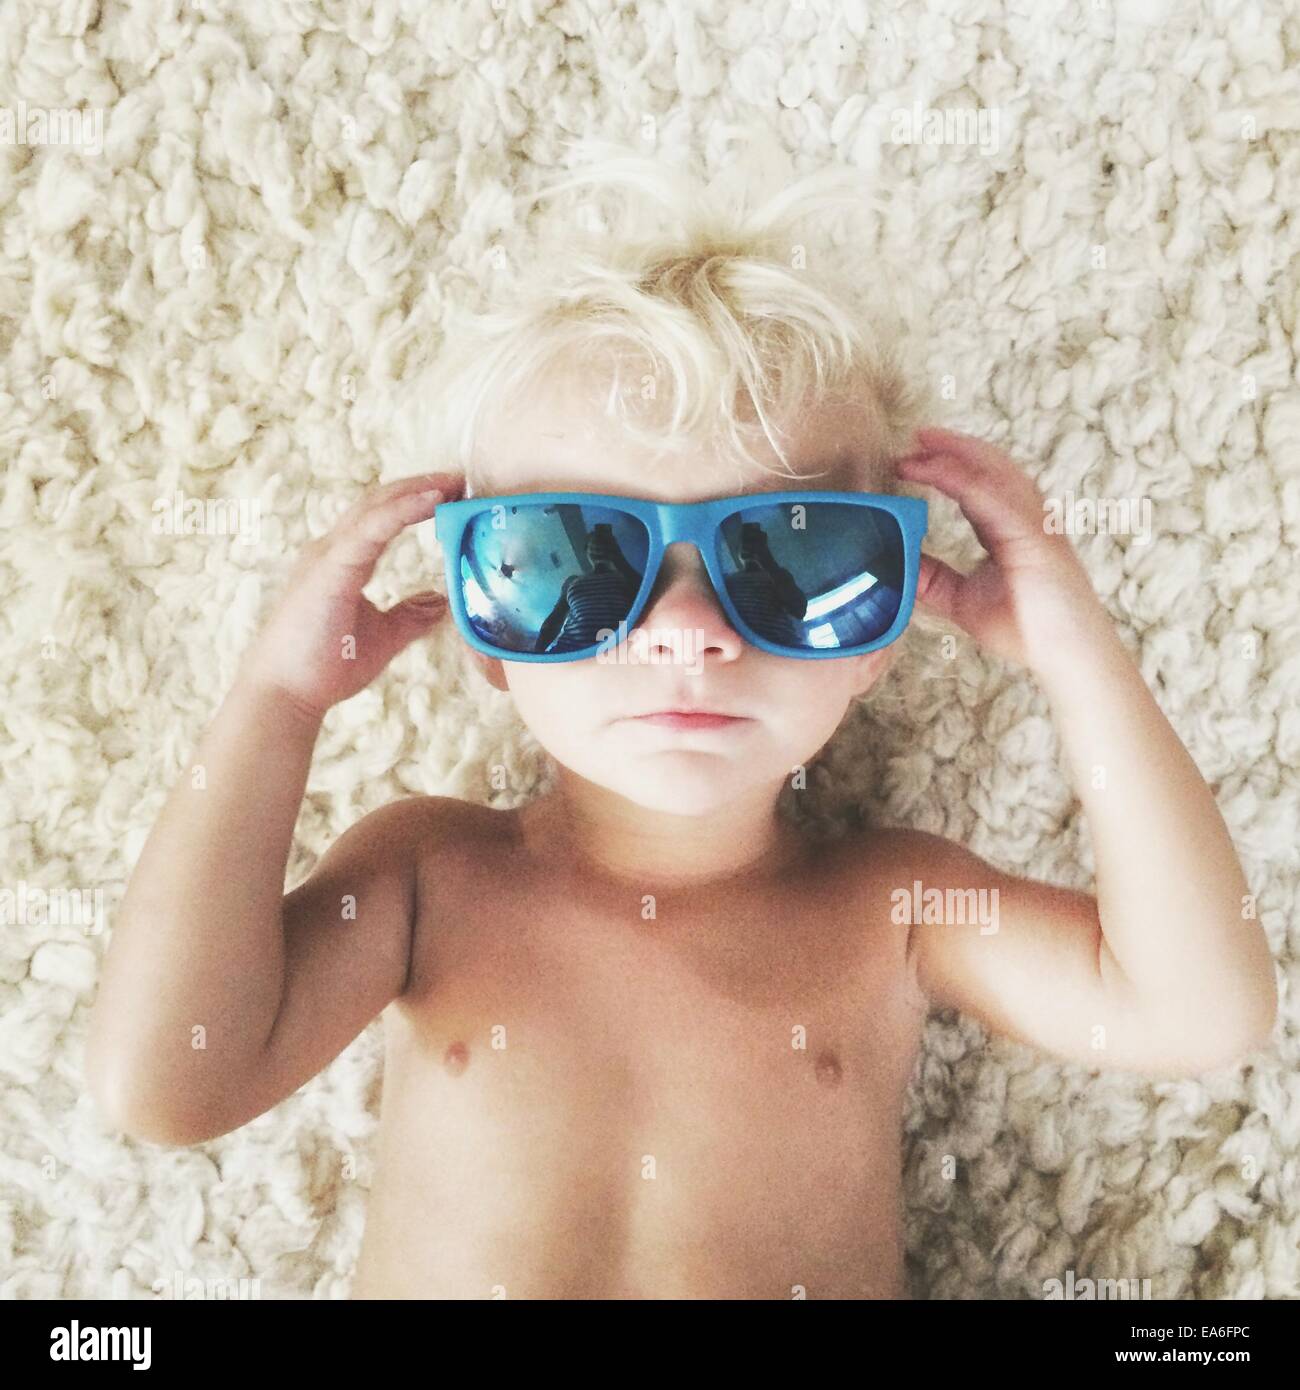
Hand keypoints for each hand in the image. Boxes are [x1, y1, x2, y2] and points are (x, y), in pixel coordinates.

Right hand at [238, 472, 463, 718]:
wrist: (285, 694)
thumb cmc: (325, 666)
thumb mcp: (384, 636)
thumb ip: (409, 616)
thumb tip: (439, 603)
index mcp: (342, 561)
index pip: (381, 517)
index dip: (414, 500)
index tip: (452, 493)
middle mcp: (332, 551)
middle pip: (379, 503)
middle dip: (419, 486)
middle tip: (460, 478)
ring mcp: (328, 557)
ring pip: (374, 509)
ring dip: (414, 491)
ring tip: (451, 482)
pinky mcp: (330, 570)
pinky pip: (369, 530)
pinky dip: (400, 511)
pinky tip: (430, 500)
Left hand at [896, 427, 1109, 670]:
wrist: (1065, 656)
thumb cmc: (1026, 630)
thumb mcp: (963, 600)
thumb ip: (935, 580)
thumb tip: (899, 565)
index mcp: (1010, 530)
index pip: (977, 487)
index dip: (946, 469)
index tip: (911, 460)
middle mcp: (1025, 519)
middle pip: (990, 468)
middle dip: (952, 448)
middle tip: (915, 437)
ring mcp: (1034, 525)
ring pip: (996, 473)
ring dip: (958, 455)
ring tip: (925, 443)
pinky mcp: (1036, 537)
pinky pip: (998, 500)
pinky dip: (968, 482)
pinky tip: (942, 473)